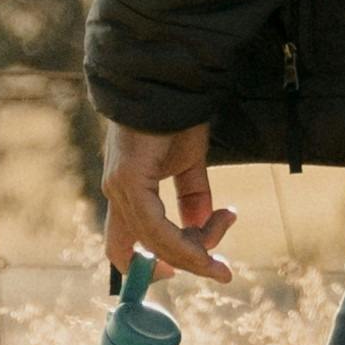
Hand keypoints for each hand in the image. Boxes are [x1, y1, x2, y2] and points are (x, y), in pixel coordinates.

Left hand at [102, 121, 235, 284]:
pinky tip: (208, 242)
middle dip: (184, 264)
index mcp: (125, 192)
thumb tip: (199, 229)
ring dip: (195, 252)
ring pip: (155, 244)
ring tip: (227, 225)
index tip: (192, 264)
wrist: (170, 80)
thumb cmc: (176, 115)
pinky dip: (185, 244)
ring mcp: (121, 189)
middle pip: (141, 253)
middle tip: (220, 264)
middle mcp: (117, 194)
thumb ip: (192, 197)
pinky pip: (158, 229)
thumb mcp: (189, 162)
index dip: (153, 265)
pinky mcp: (130, 180)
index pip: (126, 246)